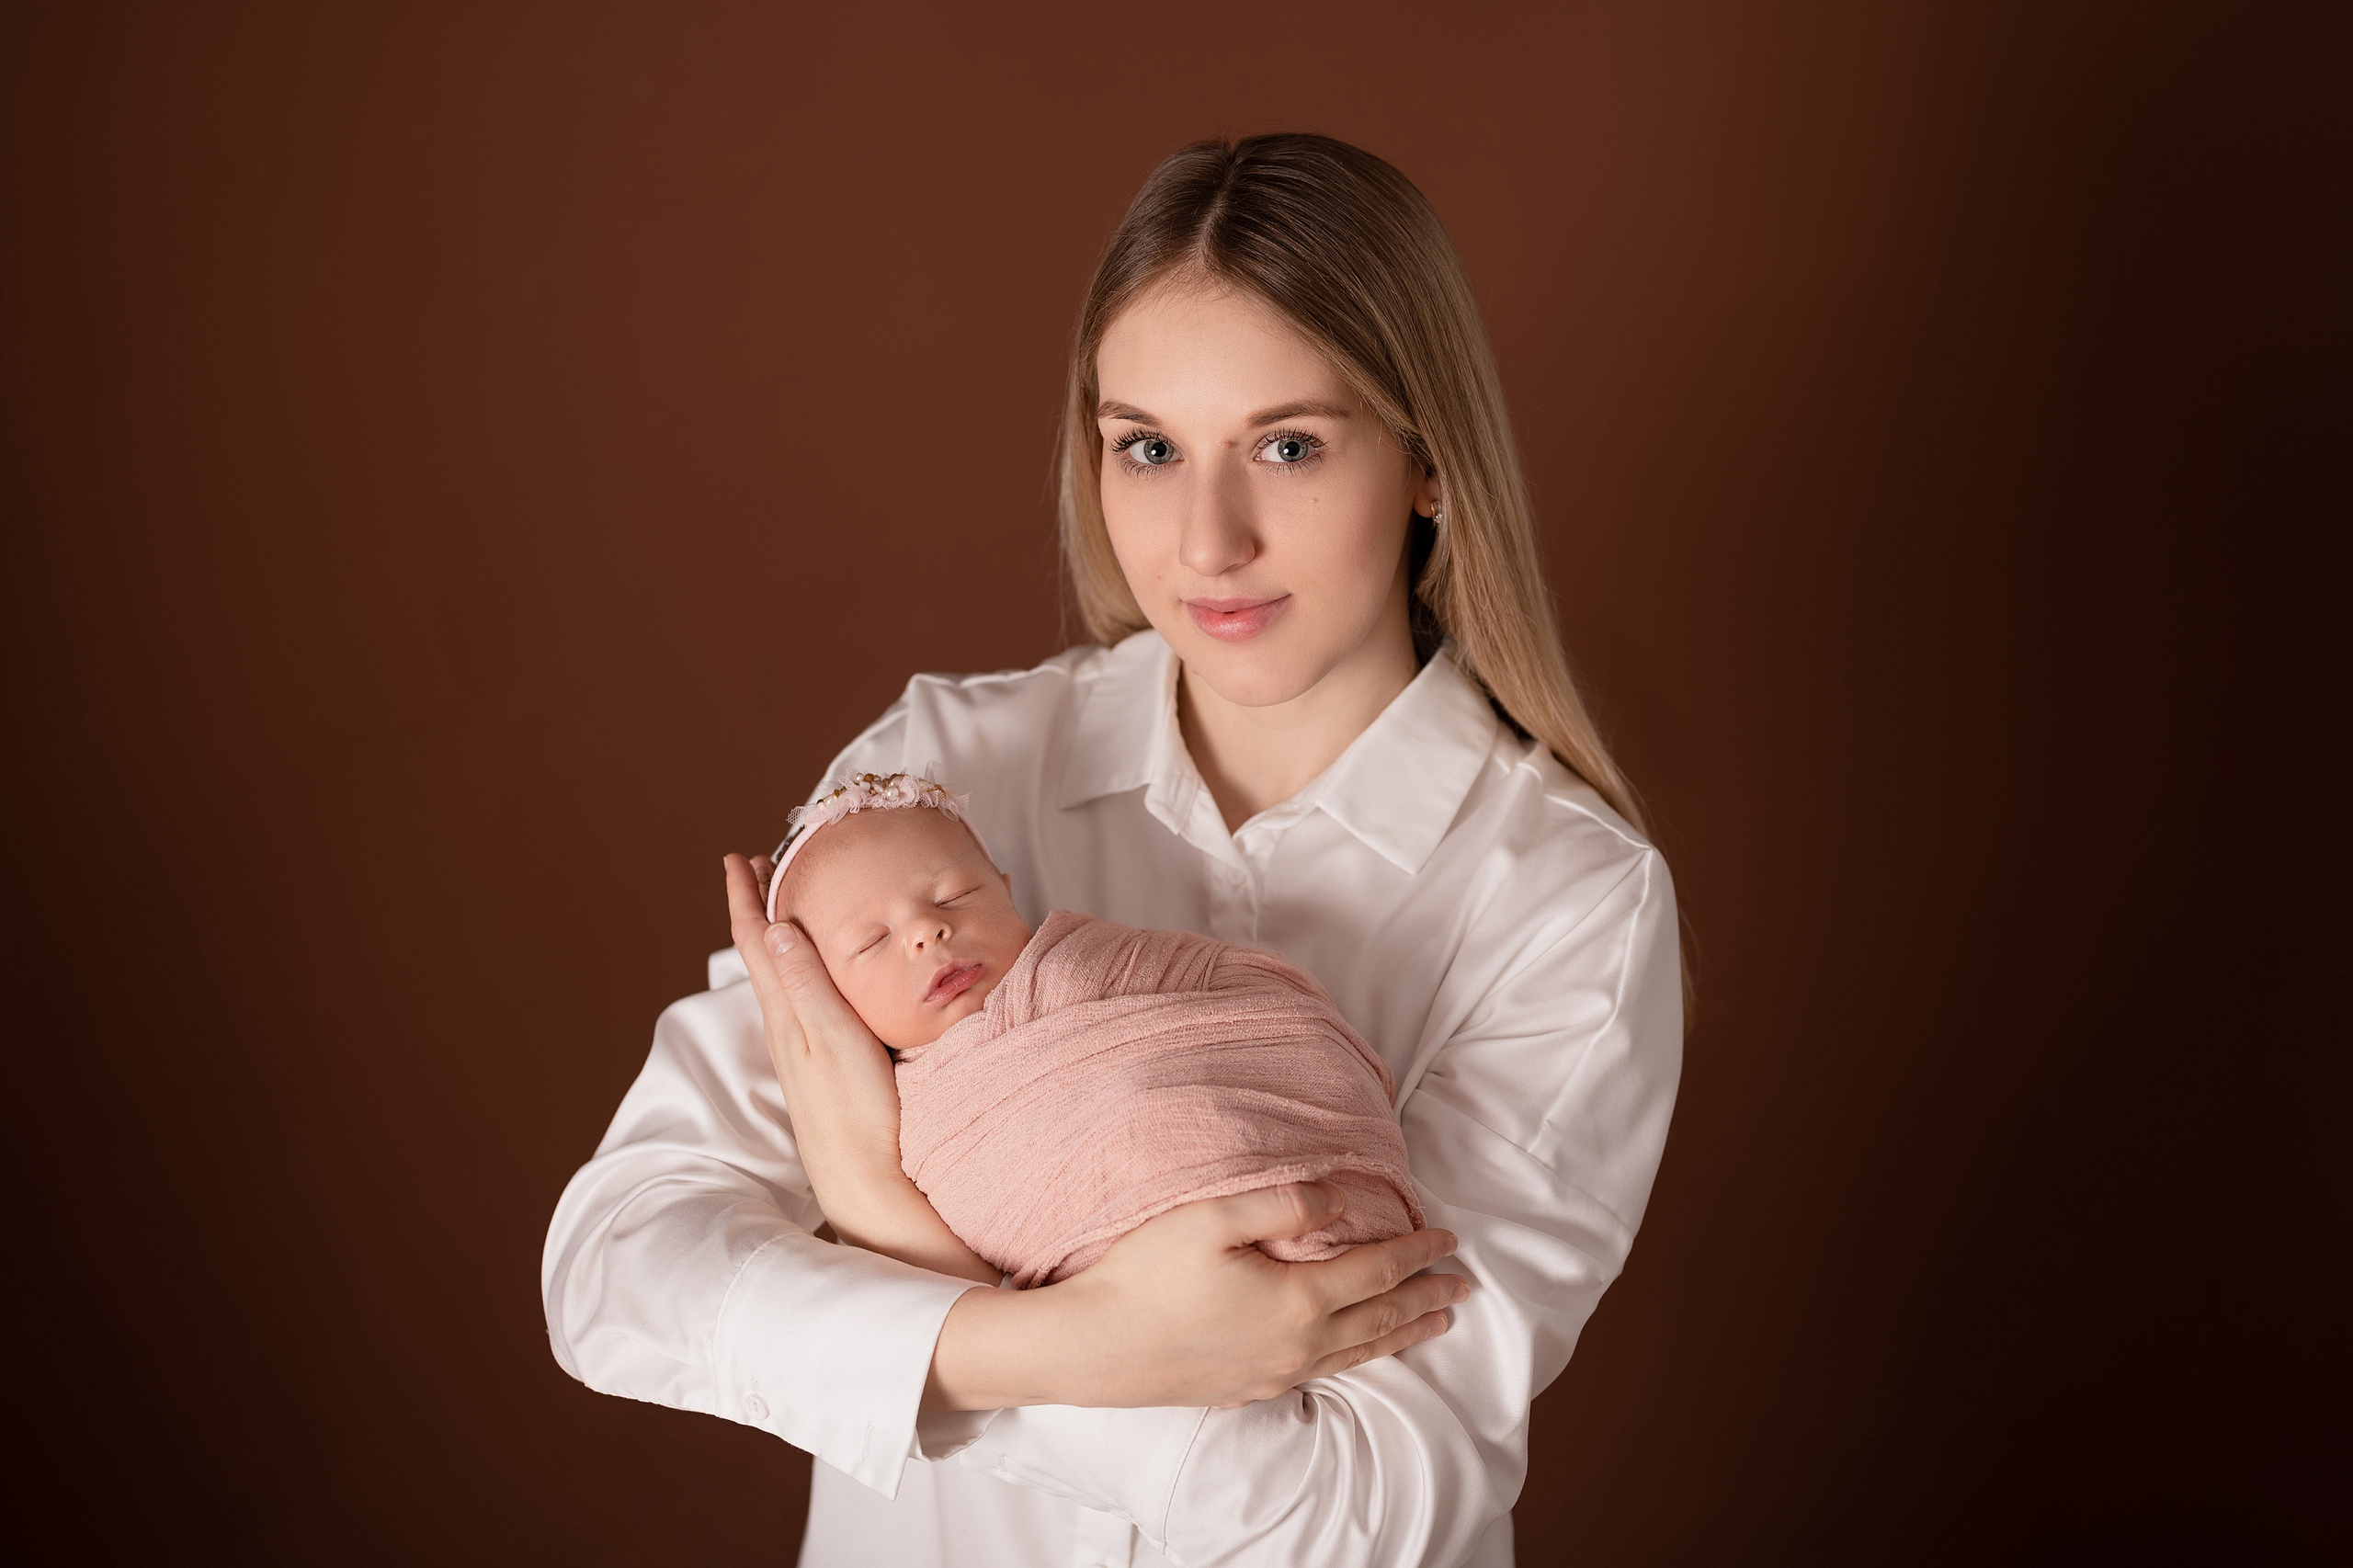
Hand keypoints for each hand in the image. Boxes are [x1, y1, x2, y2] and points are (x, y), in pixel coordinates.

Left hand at [723, 853, 995, 1282]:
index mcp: (787, 1012)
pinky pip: (800, 997)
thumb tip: (776, 925)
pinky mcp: (821, 1061)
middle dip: (759, 908)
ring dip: (779, 936)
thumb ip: (805, 983)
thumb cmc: (855, 1111)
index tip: (737, 858)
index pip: (758, 941)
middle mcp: (787, 1025)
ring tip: (784, 907)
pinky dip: (802, 967)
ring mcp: (802, 1046)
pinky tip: (817, 975)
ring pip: (780, 975)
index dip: (746, 897)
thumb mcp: (833, 1038)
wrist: (865, 1177)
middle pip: (763, 953)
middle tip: (759, 868)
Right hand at [927, 1181, 1469, 1410]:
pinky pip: (1324, 1374)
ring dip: (1401, 1334)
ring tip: (1433, 1324)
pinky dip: (1358, 1359)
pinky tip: (1355, 1353)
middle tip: (1464, 1287)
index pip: (1377, 1271)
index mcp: (1298, 1300)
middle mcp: (1298, 1345)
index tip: (1450, 1238)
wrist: (1091, 1347)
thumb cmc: (1144, 1275)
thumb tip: (1337, 1200)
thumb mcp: (1212, 1218)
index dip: (1418, 1252)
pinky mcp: (1247, 1388)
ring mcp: (1274, 1373)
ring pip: (1358, 1354)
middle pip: (1380, 1319)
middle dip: (1425, 1299)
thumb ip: (1281, 1202)